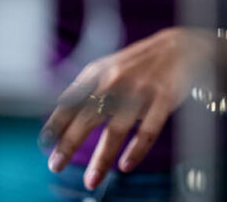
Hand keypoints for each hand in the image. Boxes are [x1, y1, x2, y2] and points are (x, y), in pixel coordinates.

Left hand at [38, 27, 226, 189]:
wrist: (182, 46)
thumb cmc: (140, 63)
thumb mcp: (109, 67)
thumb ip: (86, 89)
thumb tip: (59, 121)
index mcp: (99, 72)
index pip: (71, 100)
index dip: (56, 122)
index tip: (44, 143)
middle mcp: (117, 79)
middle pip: (88, 116)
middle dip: (69, 144)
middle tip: (55, 166)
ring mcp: (141, 89)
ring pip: (117, 129)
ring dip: (102, 158)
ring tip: (91, 180)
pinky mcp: (164, 98)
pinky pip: (148, 130)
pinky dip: (136, 150)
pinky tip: (125, 165)